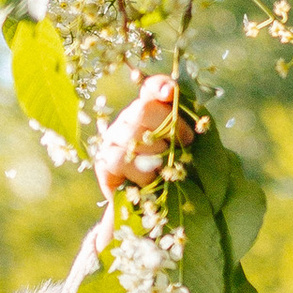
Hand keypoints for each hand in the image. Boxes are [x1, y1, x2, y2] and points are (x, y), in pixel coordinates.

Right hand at [94, 71, 181, 200]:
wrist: (155, 206)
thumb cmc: (176, 173)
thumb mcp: (188, 150)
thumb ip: (187, 131)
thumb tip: (187, 119)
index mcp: (151, 110)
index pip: (151, 88)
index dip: (159, 86)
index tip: (170, 92)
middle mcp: (129, 118)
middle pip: (144, 109)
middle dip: (170, 127)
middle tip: (186, 144)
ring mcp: (114, 138)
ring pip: (133, 136)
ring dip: (157, 155)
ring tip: (165, 168)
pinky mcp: (104, 160)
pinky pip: (120, 159)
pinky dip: (140, 172)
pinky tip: (150, 180)